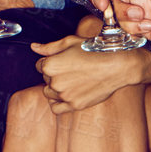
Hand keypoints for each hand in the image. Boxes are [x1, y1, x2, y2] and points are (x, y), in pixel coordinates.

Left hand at [33, 31, 147, 112]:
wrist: (117, 65)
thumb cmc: (95, 51)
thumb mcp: (70, 42)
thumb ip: (49, 47)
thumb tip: (34, 47)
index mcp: (50, 65)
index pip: (40, 65)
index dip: (51, 61)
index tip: (63, 61)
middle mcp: (55, 82)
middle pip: (45, 79)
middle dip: (54, 74)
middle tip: (71, 69)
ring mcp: (64, 95)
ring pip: (49, 94)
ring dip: (56, 88)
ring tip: (72, 80)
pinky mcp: (74, 105)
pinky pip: (56, 109)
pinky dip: (58, 103)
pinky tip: (67, 95)